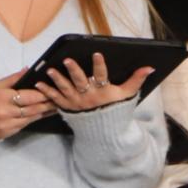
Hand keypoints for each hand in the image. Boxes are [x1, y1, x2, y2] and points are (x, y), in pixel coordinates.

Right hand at [0, 70, 57, 140]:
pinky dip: (32, 120)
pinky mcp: (4, 134)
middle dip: (47, 105)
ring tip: (54, 108)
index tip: (52, 91)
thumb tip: (29, 70)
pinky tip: (40, 115)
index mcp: (2, 98)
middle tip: (58, 100)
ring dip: (42, 113)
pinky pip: (22, 126)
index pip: (29, 97)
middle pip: (32, 109)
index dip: (43, 94)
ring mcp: (5, 125)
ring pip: (30, 119)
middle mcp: (4, 113)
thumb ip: (14, 78)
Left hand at [30, 53, 153, 113]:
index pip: (102, 76)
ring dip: (57, 79)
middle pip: (80, 82)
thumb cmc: (115, 110)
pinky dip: (47, 92)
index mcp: (103, 92)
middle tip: (66, 60)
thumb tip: (149, 67)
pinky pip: (56, 99)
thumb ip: (136, 80)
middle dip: (73, 70)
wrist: (104, 133)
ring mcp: (76, 103)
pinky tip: (38, 83)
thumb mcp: (127, 95)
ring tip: (49, 70)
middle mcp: (88, 97)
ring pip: (65, 89)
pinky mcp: (68, 107)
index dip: (100, 65)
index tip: (97, 54)